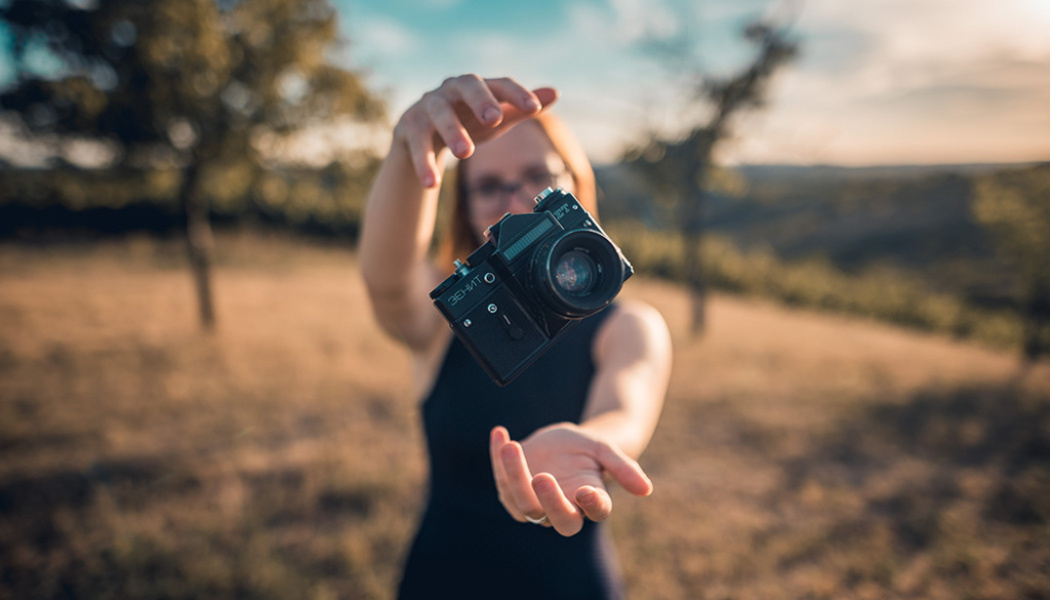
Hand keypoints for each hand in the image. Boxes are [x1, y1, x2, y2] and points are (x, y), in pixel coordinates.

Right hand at [394, 74, 559, 187]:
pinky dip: (424, 163)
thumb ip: (521, 108)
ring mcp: (428, 104)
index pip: (500, 83)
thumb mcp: (495, 118)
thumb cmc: (466, 121)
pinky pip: (417, 143)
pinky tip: (432, 183)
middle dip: (481, 101)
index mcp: (477, 86)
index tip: (535, 107)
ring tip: (466, 153)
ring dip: (452, 132)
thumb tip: (555, 92)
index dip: (517, 94)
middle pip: (467, 86)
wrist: (420, 133)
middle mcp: (452, 89)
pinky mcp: (409, 125)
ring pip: (439, 114)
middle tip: (494, 119)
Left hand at [489, 423, 652, 536]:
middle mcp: (564, 508)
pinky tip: (500, 432)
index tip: (586, 490)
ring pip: (524, 503)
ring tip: (513, 446)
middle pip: (559, 519)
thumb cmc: (587, 449)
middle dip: (549, 501)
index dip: (592, 504)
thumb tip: (647, 490)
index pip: (596, 511)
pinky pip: (502, 480)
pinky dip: (498, 458)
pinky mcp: (512, 492)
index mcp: (591, 499)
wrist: (561, 444)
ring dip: (515, 475)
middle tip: (541, 477)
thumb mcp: (604, 449)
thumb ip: (624, 468)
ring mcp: (536, 504)